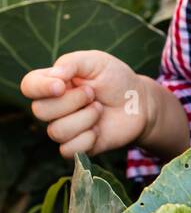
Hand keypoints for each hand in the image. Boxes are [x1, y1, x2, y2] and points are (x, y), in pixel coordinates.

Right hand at [20, 51, 147, 158]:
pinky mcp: (77, 146)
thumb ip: (72, 63)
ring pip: (56, 131)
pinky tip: (99, 129)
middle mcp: (53, 107)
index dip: (40, 88)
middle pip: (40, 111)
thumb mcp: (96, 61)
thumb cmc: (115, 79)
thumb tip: (54, 75)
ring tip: (99, 108)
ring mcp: (64, 127)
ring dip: (84, 118)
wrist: (139, 103)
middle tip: (92, 93)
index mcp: (52, 83)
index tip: (61, 85)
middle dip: (71, 102)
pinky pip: (68, 150)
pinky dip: (87, 139)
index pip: (28, 86)